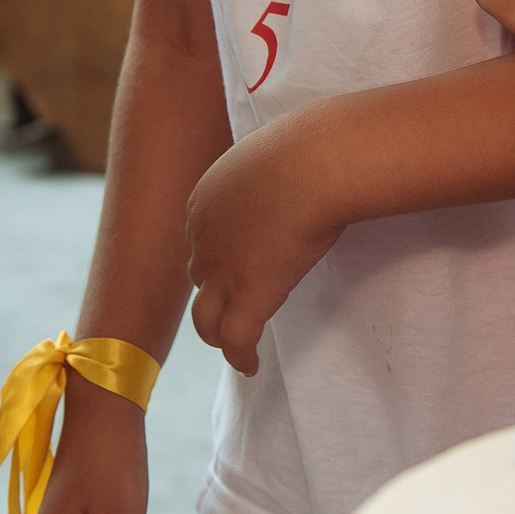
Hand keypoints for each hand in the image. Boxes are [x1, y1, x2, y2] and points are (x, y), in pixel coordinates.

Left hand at [186, 118, 344, 375]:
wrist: (315, 163)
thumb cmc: (307, 147)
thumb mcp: (274, 153)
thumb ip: (269, 172)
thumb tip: (293, 168)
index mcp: (205, 199)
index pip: (202, 239)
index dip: (218, 257)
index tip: (238, 266)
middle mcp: (203, 237)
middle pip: (199, 276)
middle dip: (214, 292)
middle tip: (235, 304)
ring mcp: (222, 270)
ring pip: (206, 317)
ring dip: (217, 333)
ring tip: (232, 345)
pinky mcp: (249, 296)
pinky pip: (237, 339)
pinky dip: (240, 356)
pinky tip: (251, 366)